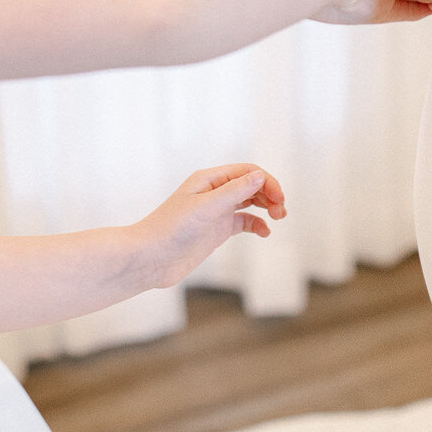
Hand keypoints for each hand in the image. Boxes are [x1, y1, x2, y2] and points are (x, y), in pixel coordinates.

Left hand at [131, 165, 287, 288]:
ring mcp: (216, 212)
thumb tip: (260, 176)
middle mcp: (213, 192)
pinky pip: (243, 222)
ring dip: (266, 206)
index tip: (279, 199)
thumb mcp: (205, 208)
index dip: (266, 182)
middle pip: (251, 185)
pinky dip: (257, 224)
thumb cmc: (169, 229)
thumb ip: (234, 192)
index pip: (247, 172)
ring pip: (249, 202)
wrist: (150, 259)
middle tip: (281, 211)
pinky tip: (264, 232)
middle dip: (269, 194)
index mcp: (208, 180)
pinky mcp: (216, 231)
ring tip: (278, 217)